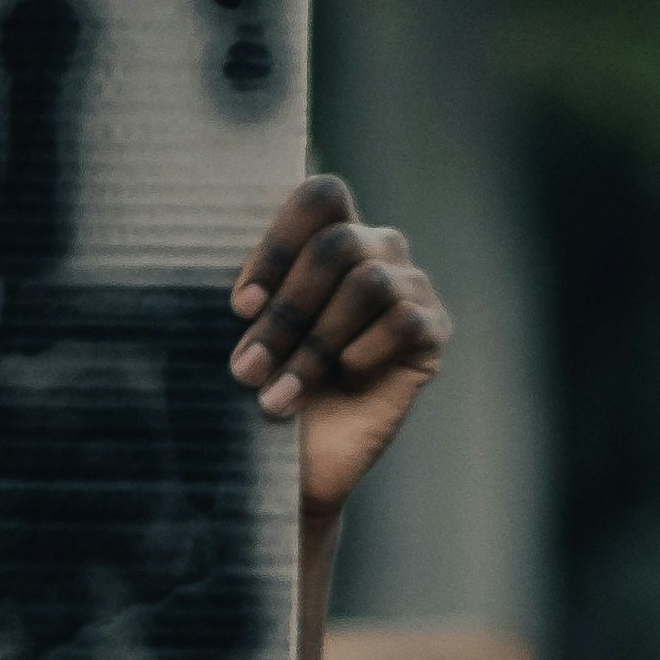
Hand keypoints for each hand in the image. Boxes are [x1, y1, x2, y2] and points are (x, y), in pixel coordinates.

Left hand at [226, 175, 449, 521]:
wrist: (292, 463)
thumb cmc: (259, 386)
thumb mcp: (240, 332)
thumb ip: (247, 288)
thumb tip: (226, 263)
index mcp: (325, 235)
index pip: (321, 197)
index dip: (278, 245)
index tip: (240, 307)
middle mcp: (374, 250)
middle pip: (337, 244)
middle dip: (285, 311)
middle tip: (245, 367)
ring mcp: (409, 286)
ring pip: (367, 284)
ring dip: (313, 345)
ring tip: (276, 396)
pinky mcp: (432, 330)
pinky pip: (402, 321)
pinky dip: (362, 353)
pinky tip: (344, 380)